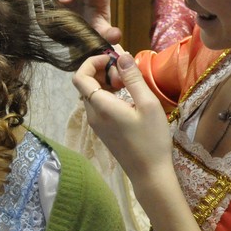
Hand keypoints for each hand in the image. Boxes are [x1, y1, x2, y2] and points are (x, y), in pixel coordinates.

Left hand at [74, 51, 172, 187]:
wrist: (149, 173)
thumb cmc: (151, 139)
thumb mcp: (147, 104)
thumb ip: (133, 79)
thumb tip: (122, 56)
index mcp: (100, 107)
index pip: (79, 77)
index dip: (92, 62)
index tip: (113, 59)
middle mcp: (92, 115)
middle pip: (84, 84)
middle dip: (102, 71)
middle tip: (125, 74)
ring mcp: (95, 124)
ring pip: (91, 94)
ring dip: (105, 83)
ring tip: (128, 84)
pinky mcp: (102, 130)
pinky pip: (97, 105)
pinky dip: (108, 94)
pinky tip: (127, 97)